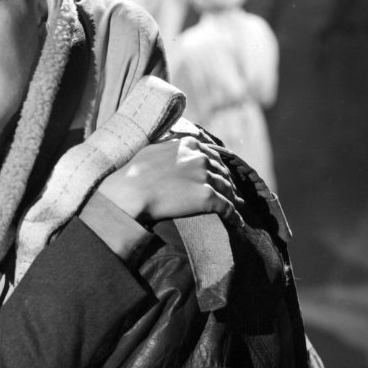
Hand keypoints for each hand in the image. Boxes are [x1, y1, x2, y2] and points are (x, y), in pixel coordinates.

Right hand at [99, 137, 242, 225]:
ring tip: (235, 208)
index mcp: (189, 145)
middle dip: (227, 183)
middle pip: (222, 172)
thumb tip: (173, 148)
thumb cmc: (134, 172)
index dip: (217, 168)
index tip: (219, 176)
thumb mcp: (153, 149)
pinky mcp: (206, 197)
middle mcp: (201, 159)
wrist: (130, 192)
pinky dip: (233, 216)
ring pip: (227, 189)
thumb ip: (169, 147)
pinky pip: (227, 207)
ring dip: (232, 199)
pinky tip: (236, 222)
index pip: (212, 156)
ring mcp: (205, 177)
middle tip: (231, 193)